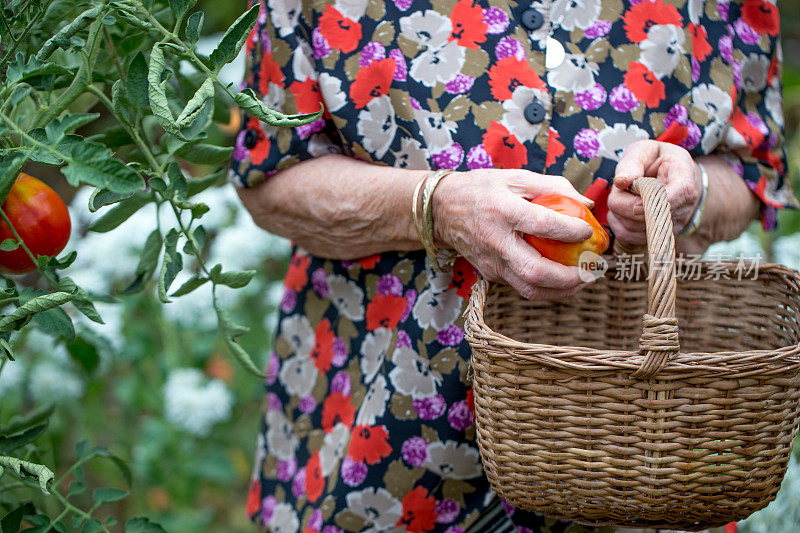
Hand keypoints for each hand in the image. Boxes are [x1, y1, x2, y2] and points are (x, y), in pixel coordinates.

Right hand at [433, 169, 595, 300]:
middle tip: (593, 270)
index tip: (590, 231)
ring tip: (584, 281)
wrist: (442, 210)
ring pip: (529, 289)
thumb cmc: (482, 189)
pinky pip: (521, 286)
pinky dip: (546, 288)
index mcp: (502, 211)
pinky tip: (563, 280)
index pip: (542, 225)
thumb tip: (588, 205)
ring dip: (561, 291)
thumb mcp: (516, 178)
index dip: (570, 231)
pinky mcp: (490, 274)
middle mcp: (495, 241)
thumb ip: (553, 187)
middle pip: (535, 271)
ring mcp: (491, 263)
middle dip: (570, 277)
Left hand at [608, 140, 702, 244]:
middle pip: (643, 215)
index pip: (671, 198)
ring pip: (631, 226)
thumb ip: (633, 162)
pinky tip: (622, 207)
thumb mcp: (646, 150)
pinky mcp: (656, 236)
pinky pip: (628, 236)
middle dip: (623, 199)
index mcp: (684, 181)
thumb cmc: (659, 160)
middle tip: (624, 184)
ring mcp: (670, 226)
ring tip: (627, 194)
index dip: (647, 199)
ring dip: (619, 210)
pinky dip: (617, 222)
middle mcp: (682, 208)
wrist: (674, 177)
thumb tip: (620, 182)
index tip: (630, 188)